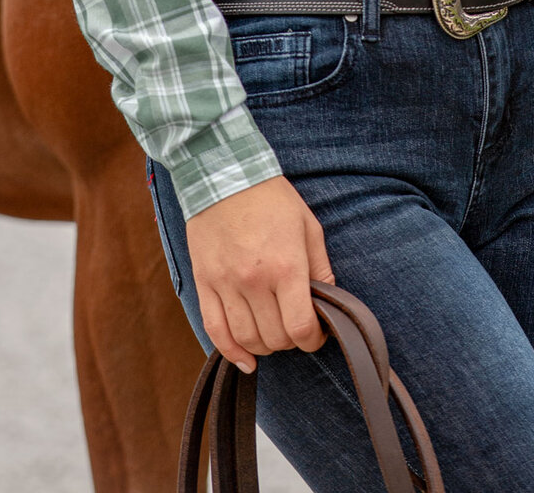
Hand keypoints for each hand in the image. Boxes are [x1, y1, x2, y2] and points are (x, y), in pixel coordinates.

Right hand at [184, 176, 333, 372]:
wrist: (224, 174)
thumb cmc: (272, 199)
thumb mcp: (308, 226)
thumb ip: (320, 268)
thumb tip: (329, 301)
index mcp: (286, 266)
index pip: (300, 327)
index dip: (313, 340)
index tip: (316, 335)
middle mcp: (255, 280)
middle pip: (275, 338)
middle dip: (291, 341)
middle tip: (295, 328)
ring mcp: (226, 284)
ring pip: (247, 339)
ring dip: (265, 346)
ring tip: (273, 335)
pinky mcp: (204, 283)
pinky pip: (215, 330)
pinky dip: (231, 351)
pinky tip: (246, 359)